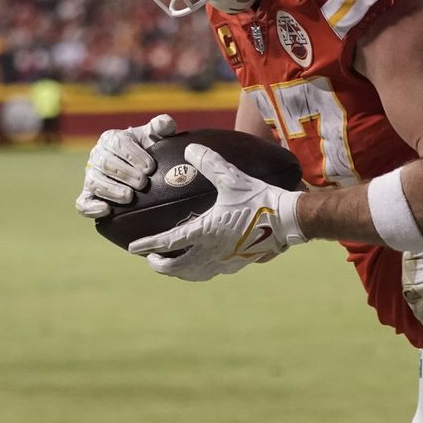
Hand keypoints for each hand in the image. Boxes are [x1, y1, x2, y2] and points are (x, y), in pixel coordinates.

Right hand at [77, 114, 176, 217]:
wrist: (140, 167)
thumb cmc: (148, 148)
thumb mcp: (155, 136)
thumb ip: (162, 126)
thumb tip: (164, 123)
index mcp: (112, 139)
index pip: (118, 144)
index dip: (133, 156)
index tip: (150, 168)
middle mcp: (98, 155)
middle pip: (106, 163)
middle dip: (125, 174)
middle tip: (143, 183)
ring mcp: (91, 175)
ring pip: (94, 182)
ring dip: (111, 190)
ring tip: (129, 197)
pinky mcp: (88, 195)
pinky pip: (83, 202)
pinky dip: (91, 207)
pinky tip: (106, 210)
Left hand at [128, 143, 306, 280]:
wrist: (288, 220)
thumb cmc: (259, 198)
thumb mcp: (233, 177)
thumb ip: (210, 163)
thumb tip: (191, 148)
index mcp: (205, 231)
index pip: (168, 242)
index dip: (148, 245)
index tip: (133, 248)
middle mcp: (211, 251)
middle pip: (176, 267)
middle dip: (159, 264)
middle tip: (151, 258)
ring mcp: (225, 261)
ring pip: (194, 274)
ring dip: (179, 271)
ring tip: (172, 265)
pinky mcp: (239, 264)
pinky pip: (212, 272)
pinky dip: (200, 271)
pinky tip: (203, 263)